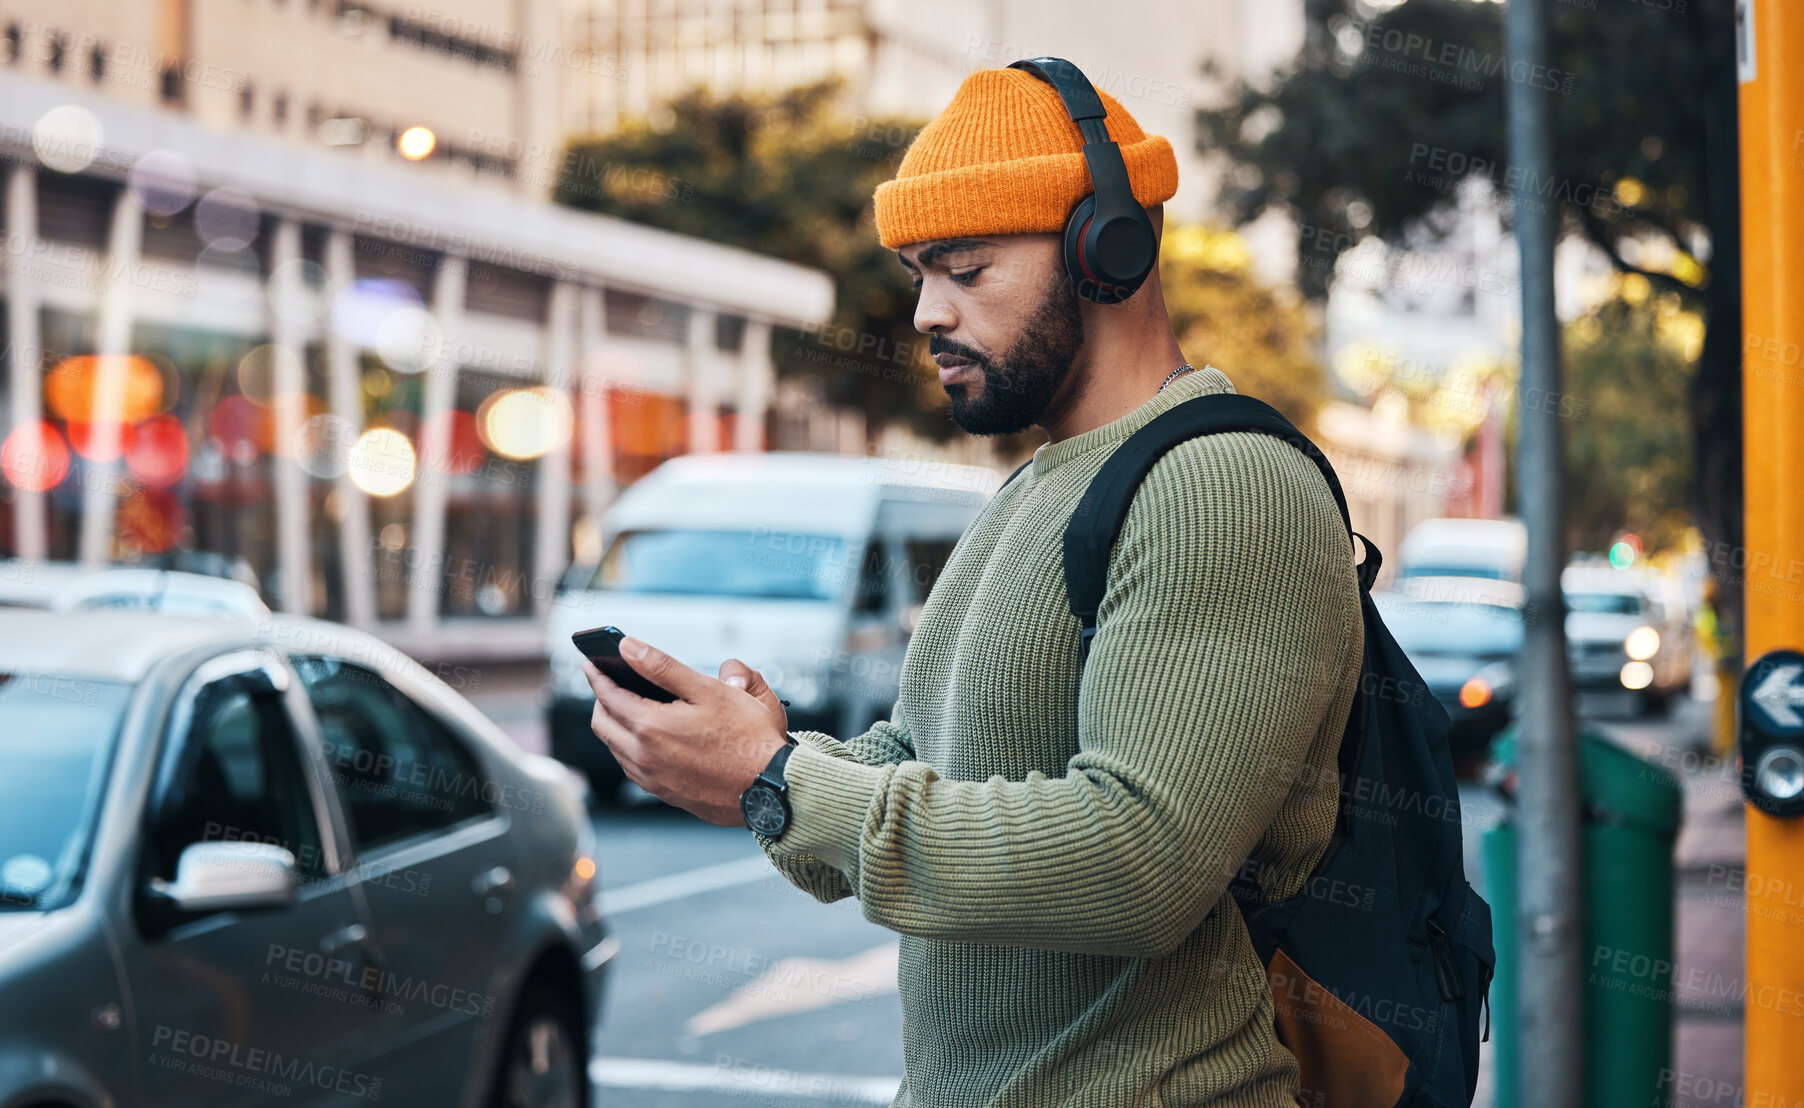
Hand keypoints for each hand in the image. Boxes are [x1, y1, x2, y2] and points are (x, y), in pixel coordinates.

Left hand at [581, 637, 790, 826]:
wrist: (772, 787)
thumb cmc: (748, 737)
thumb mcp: (708, 690)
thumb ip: (662, 666)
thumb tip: (628, 647)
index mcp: (649, 726)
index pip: (607, 695)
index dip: (597, 675)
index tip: (591, 663)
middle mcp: (643, 756)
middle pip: (602, 724)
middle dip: (600, 700)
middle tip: (607, 684)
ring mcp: (653, 779)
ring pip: (615, 748)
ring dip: (613, 725)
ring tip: (626, 708)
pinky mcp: (665, 794)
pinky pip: (632, 768)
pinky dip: (629, 748)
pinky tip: (648, 739)